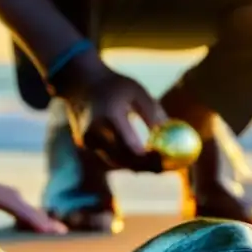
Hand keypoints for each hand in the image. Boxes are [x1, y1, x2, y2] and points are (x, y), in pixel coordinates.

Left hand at [0, 163, 66, 234]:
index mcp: (5, 197)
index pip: (28, 213)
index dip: (41, 224)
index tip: (57, 233)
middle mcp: (12, 196)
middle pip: (35, 212)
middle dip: (49, 223)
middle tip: (65, 235)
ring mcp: (11, 198)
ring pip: (32, 212)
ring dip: (44, 222)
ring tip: (58, 234)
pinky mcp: (8, 201)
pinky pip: (25, 213)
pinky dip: (34, 221)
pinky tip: (39, 231)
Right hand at [55, 56, 167, 171]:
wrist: (81, 83)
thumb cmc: (115, 85)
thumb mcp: (138, 92)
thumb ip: (153, 113)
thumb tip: (171, 134)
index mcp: (109, 117)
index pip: (132, 148)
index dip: (151, 159)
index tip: (169, 160)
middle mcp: (95, 133)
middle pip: (125, 161)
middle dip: (148, 168)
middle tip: (167, 168)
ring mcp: (88, 142)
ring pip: (117, 163)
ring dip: (137, 166)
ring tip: (159, 164)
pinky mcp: (86, 145)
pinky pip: (109, 158)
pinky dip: (126, 160)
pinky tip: (141, 156)